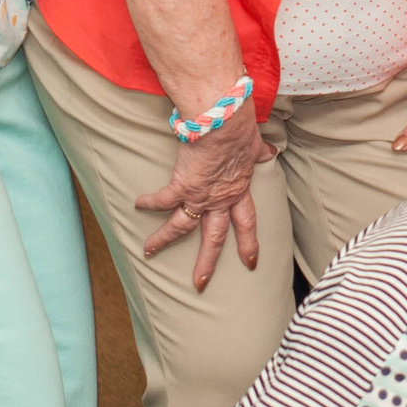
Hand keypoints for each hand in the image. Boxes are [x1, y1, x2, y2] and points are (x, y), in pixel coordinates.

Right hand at [132, 104, 276, 289]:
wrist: (224, 122)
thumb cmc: (240, 131)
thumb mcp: (255, 147)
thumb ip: (260, 154)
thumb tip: (269, 152)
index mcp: (239, 191)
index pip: (246, 224)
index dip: (248, 243)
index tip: (251, 262)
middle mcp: (219, 199)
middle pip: (214, 238)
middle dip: (206, 262)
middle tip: (200, 283)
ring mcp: (200, 195)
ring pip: (180, 226)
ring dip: (163, 240)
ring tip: (148, 252)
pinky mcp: (181, 185)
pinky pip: (162, 200)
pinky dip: (149, 202)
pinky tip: (138, 204)